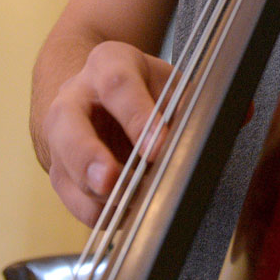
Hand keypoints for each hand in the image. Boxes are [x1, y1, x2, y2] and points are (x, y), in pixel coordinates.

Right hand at [40, 40, 171, 225]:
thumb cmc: (144, 88)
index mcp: (106, 64)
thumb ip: (185, 104)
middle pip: (68, 127)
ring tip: (138, 203)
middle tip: (110, 182)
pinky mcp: (60, 173)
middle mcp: (72, 99)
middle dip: (88, 159)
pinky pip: (76, 202)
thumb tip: (220, 124)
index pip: (117, 85)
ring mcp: (59, 138)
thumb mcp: (168, 82)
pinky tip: (131, 212)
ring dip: (102, 198)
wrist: (102, 95)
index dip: (137, 117)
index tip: (158, 148)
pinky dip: (104, 215)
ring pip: (66, 173)